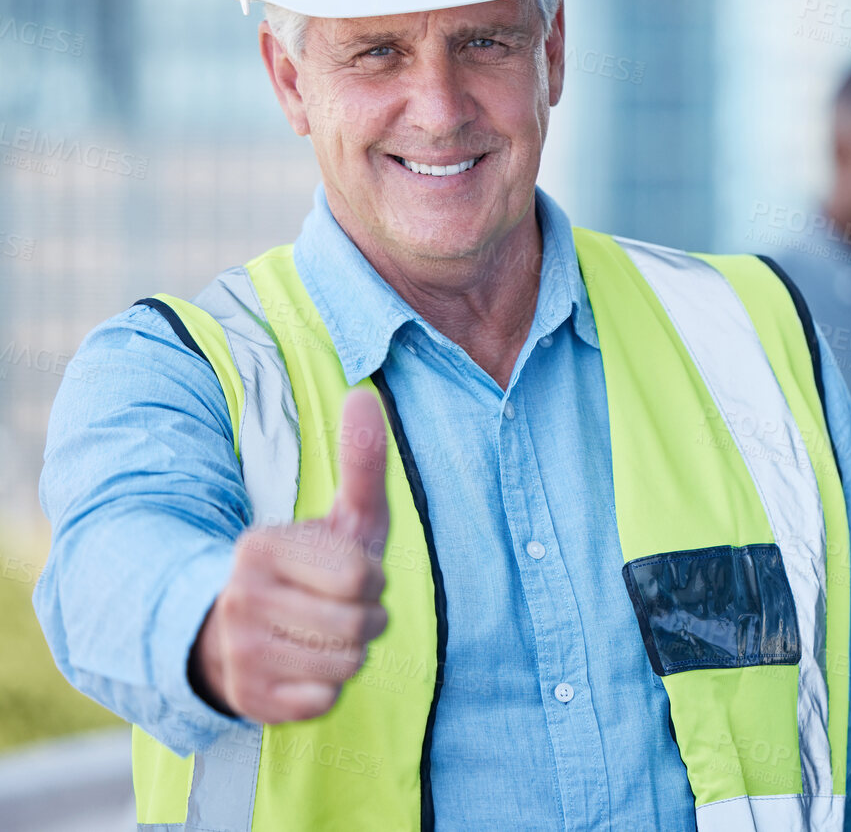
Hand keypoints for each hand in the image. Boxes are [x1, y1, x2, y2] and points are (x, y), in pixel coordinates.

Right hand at [190, 390, 392, 722]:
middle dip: (366, 619)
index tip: (348, 574)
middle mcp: (239, 598)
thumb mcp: (340, 516)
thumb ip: (360, 460)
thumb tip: (363, 393)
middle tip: (340, 609)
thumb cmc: (310, 569)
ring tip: (325, 635)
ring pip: (344, 665)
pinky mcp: (246, 698)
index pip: (359, 575)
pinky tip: (305, 667)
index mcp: (261, 547)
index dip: (370, 579)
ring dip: (350, 653)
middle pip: (357, 625)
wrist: (238, 633)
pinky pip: (323, 701)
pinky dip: (327, 688)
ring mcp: (237, 653)